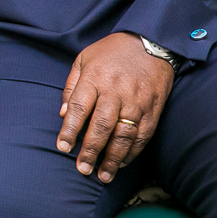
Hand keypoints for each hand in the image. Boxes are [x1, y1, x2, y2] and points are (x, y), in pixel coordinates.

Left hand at [57, 32, 174, 183]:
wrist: (151, 42)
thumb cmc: (111, 52)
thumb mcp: (84, 59)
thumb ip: (71, 86)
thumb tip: (63, 114)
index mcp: (95, 78)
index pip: (79, 108)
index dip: (69, 130)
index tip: (63, 147)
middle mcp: (116, 92)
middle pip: (101, 126)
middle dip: (91, 150)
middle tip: (82, 168)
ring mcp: (136, 102)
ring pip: (123, 135)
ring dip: (112, 159)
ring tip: (103, 175)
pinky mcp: (153, 109)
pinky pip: (142, 136)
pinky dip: (132, 153)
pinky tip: (121, 163)